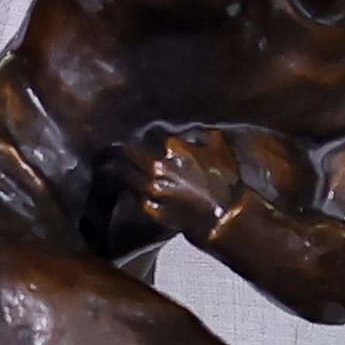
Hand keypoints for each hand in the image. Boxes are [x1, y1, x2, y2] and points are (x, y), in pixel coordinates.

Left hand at [125, 122, 301, 247]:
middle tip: (120, 149)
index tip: (137, 136)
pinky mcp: (150, 208)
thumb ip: (198, 131)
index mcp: (171, 147)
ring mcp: (150, 189)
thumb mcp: (218, 145)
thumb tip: (185, 128)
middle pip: (127, 153)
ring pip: (125, 175)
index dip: (140, 135)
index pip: (143, 135)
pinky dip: (132, 190)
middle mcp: (155, 166)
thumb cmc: (224, 180)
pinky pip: (133, 195)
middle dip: (124, 151)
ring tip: (119, 166)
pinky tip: (132, 186)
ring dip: (123, 169)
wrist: (225, 216)